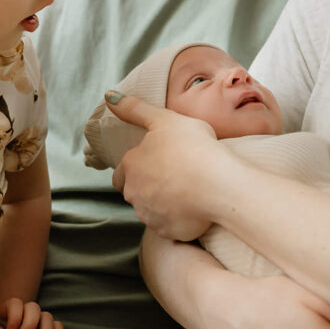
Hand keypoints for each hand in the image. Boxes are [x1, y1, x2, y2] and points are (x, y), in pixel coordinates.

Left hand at [107, 91, 229, 241]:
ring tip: (189, 190)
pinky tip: (196, 206)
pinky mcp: (168, 232)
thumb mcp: (165, 119)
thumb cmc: (194, 147)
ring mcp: (150, 215)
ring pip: (150, 210)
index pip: (122, 172)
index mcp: (131, 166)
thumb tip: (109, 96)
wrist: (220, 184)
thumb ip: (135, 109)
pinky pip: (169, 226)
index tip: (158, 163)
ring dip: (163, 203)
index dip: (138, 167)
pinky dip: (178, 219)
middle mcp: (134, 193)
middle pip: (135, 192)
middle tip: (176, 175)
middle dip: (149, 187)